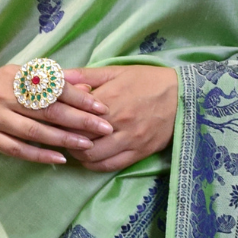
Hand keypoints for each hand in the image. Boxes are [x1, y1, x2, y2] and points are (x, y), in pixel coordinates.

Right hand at [0, 65, 115, 165]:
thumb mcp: (18, 76)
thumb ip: (49, 81)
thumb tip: (84, 84)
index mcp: (16, 77)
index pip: (53, 87)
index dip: (79, 97)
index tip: (101, 106)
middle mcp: (6, 96)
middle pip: (48, 110)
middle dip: (79, 120)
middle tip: (104, 128)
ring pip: (34, 131)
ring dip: (63, 139)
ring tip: (87, 145)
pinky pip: (17, 149)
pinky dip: (39, 154)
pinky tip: (59, 158)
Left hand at [59, 66, 177, 171]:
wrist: (183, 96)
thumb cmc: (147, 81)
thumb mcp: (116, 72)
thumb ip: (85, 75)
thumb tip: (58, 76)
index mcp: (109, 99)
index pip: (73, 116)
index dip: (59, 120)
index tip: (53, 119)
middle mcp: (118, 122)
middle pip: (80, 138)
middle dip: (66, 138)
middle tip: (60, 134)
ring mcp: (129, 140)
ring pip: (92, 156)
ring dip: (79, 154)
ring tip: (74, 146)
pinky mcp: (139, 152)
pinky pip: (110, 166)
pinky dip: (94, 165)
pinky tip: (90, 158)